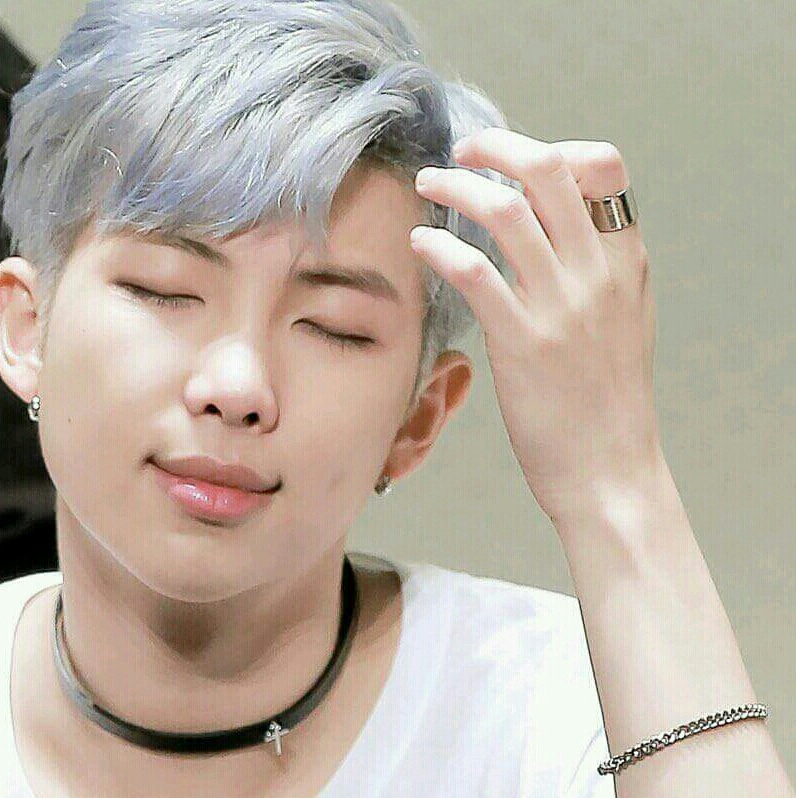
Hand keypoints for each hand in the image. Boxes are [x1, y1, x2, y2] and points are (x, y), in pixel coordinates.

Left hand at [411, 127, 662, 528]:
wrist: (610, 468)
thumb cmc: (606, 398)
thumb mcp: (621, 318)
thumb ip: (594, 266)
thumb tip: (549, 224)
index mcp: (625, 260)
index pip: (602, 166)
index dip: (552, 147)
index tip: (511, 160)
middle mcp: (597, 272)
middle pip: (547, 170)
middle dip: (494, 146)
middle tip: (460, 151)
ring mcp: (561, 305)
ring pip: (504, 211)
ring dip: (455, 187)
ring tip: (427, 186)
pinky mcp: (523, 341)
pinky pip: (473, 270)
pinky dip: (439, 245)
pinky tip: (420, 243)